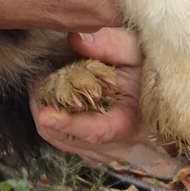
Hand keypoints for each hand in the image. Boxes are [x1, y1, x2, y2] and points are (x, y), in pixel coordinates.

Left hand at [29, 29, 146, 163]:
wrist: (150, 79)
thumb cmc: (141, 62)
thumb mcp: (131, 47)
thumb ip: (108, 42)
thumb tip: (77, 39)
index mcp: (131, 123)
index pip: (97, 131)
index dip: (69, 124)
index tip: (45, 114)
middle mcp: (117, 145)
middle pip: (69, 138)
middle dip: (47, 111)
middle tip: (38, 80)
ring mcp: (103, 151)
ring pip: (59, 141)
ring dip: (45, 114)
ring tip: (43, 85)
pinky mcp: (91, 150)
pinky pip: (60, 141)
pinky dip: (50, 121)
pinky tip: (51, 98)